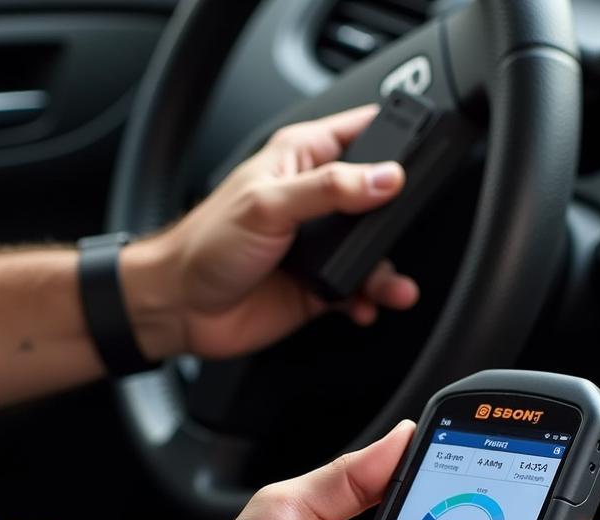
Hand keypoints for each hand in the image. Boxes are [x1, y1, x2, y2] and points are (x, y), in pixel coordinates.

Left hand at [119, 106, 418, 360]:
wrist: (182, 307)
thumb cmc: (206, 245)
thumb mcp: (269, 204)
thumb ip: (330, 189)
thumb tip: (384, 177)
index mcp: (302, 160)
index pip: (361, 132)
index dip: (393, 138)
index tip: (417, 157)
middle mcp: (316, 201)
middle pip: (379, 199)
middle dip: (398, 218)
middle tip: (402, 233)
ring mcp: (319, 246)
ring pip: (374, 251)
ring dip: (387, 271)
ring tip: (390, 288)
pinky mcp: (320, 286)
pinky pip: (360, 291)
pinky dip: (369, 300)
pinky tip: (365, 305)